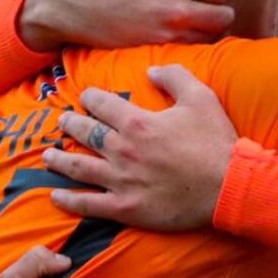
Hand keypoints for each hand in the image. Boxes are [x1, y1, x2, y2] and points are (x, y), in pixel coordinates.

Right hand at [20, 0, 237, 50]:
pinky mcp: (161, 48)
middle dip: (216, 7)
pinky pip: (195, 48)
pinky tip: (178, 28)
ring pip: (213, 34)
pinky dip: (193, 40)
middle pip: (225, 13)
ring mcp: (170, 30)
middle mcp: (178, 5)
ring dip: (207, 26)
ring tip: (189, 15)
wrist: (74, 1)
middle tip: (197, 1)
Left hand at [43, 65, 237, 229]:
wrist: (229, 186)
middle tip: (62, 122)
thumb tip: (151, 70)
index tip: (86, 97)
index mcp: (138, 123)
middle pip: (85, 133)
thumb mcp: (201, 98)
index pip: (101, 105)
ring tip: (49, 156)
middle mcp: (123, 150)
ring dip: (60, 160)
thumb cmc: (216, 142)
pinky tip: (56, 197)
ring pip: (79, 167)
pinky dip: (69, 200)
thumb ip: (175, 77)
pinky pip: (89, 204)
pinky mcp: (127, 208)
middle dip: (70, 125)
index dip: (91, 98)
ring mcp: (122, 181)